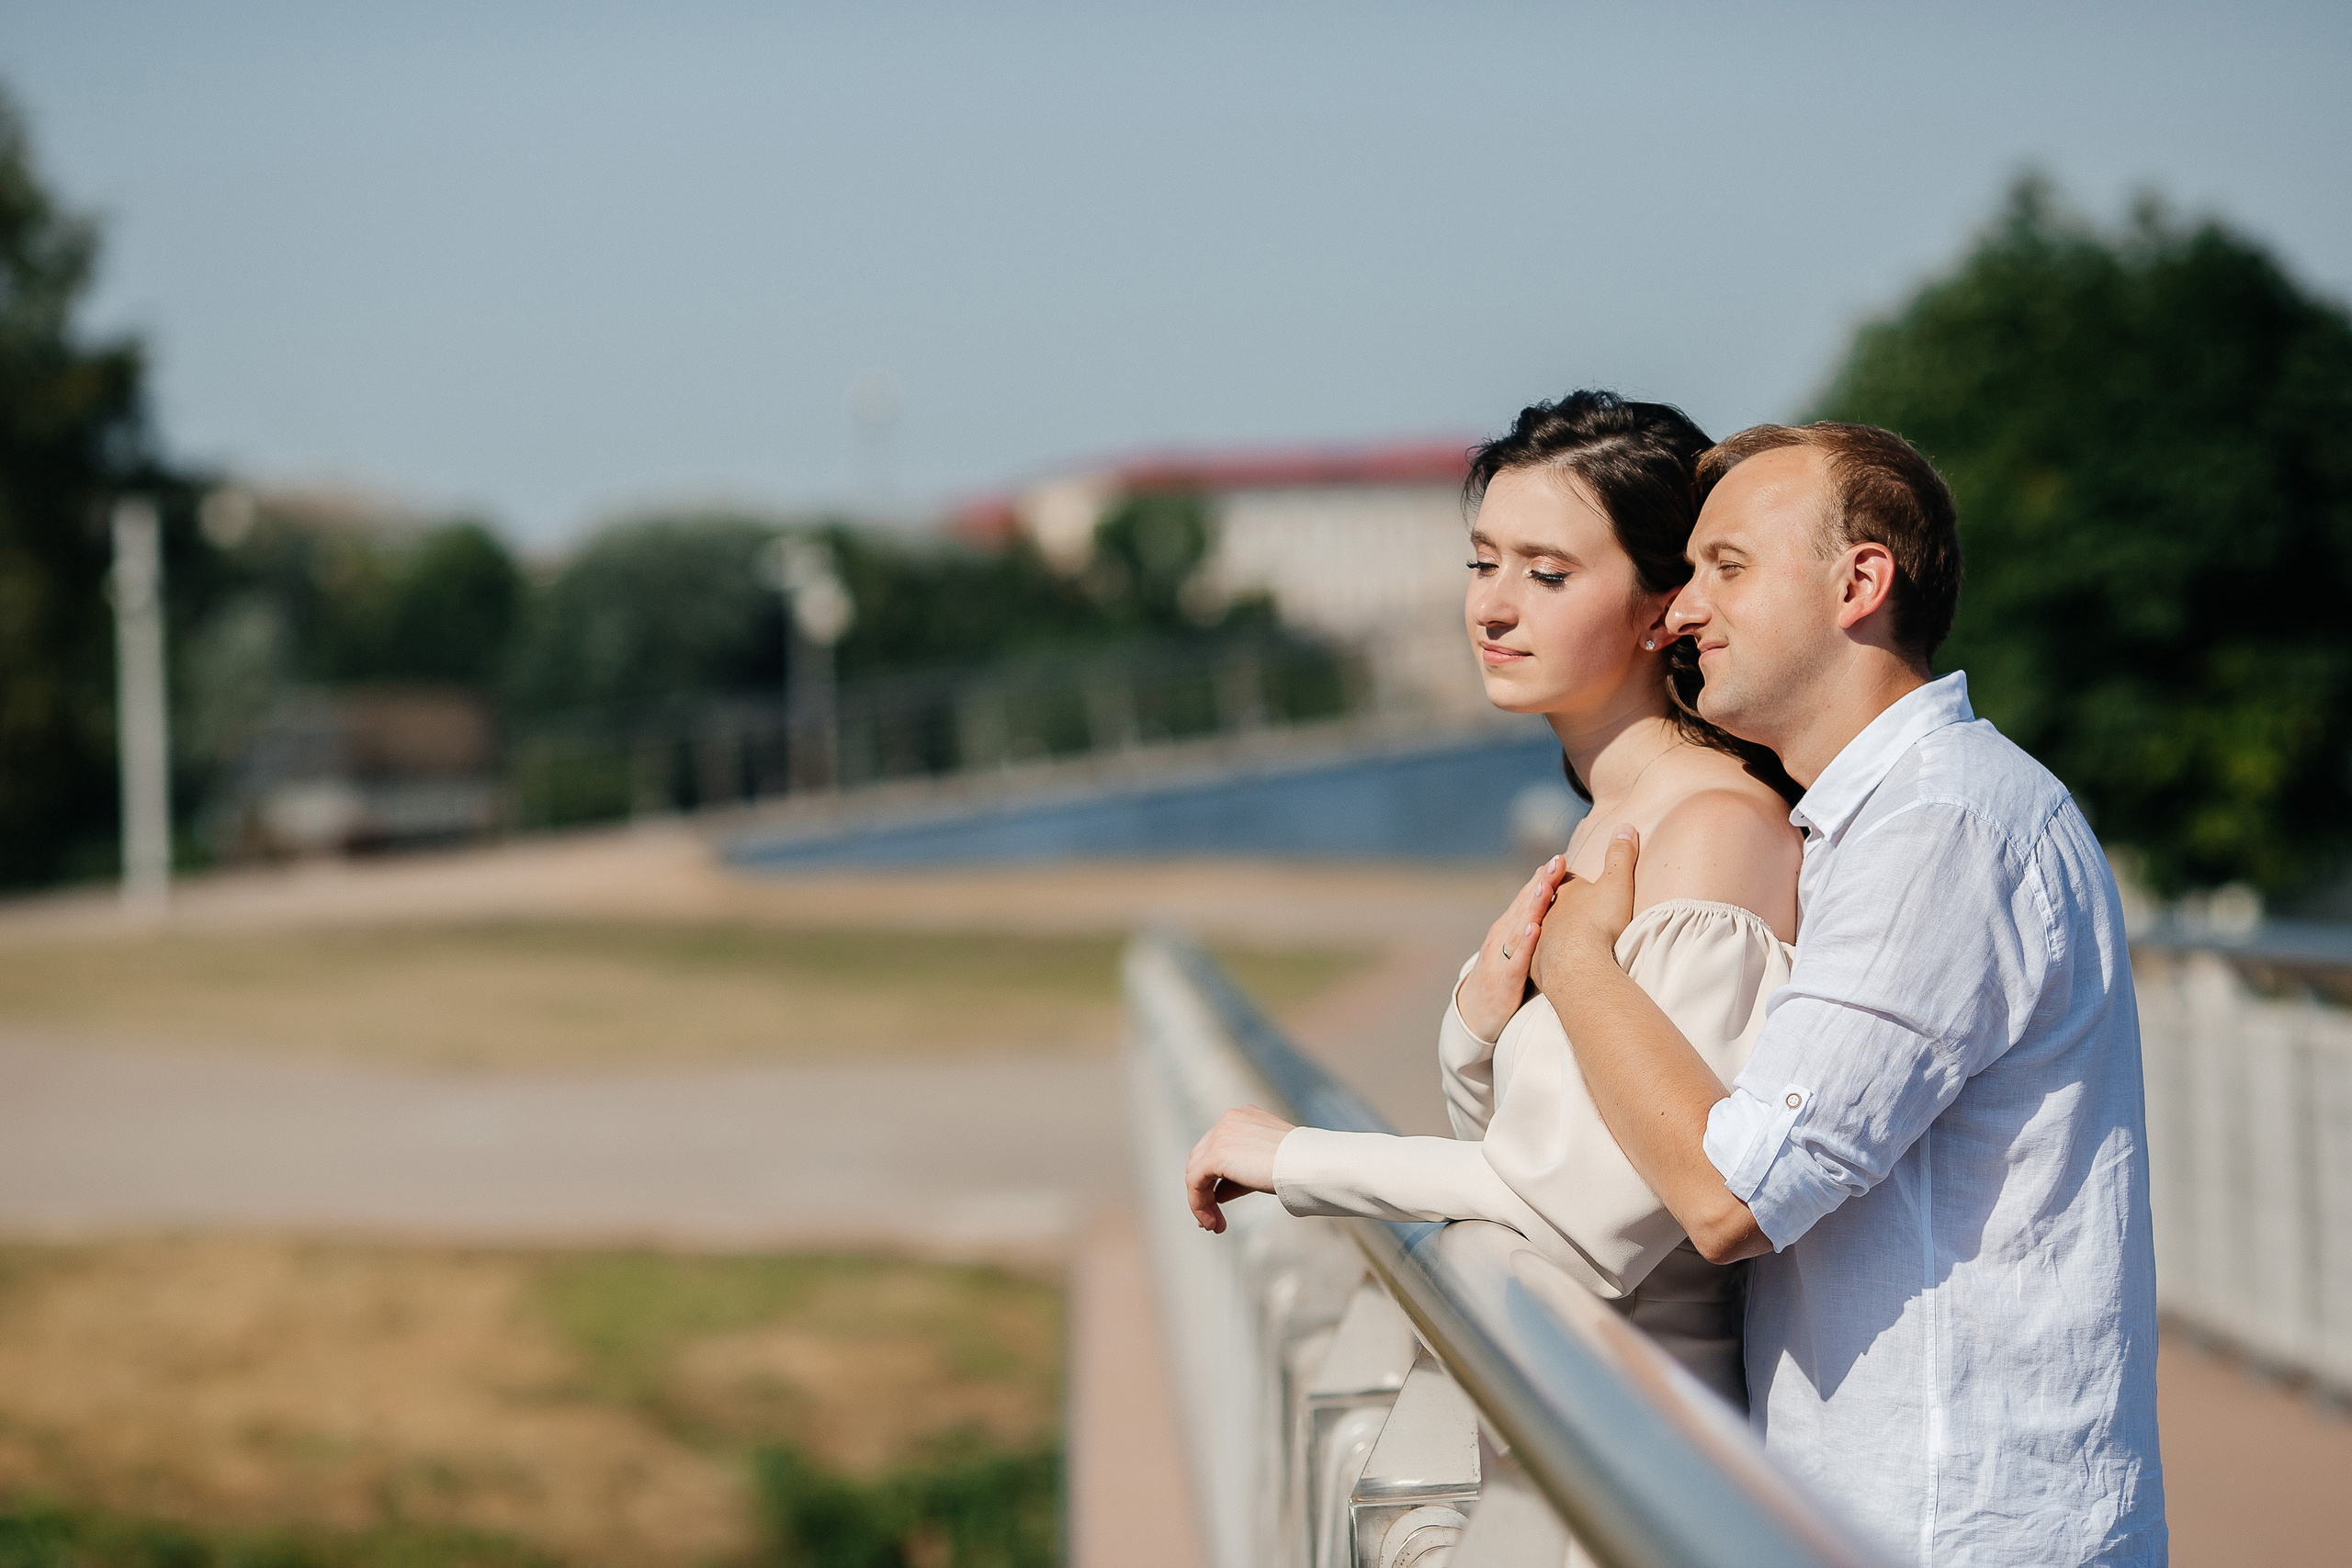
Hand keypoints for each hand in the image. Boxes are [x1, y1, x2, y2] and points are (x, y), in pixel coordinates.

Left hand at [1184, 1105, 1294, 1233]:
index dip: (1213, 1178)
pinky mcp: (1215, 1154)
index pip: (1216, 1147)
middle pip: (1202, 1158)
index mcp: (1243, 1117)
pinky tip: (1212, 1222)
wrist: (1310, 1164)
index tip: (1218, 1204)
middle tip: (1213, 1219)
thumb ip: (1237, 1176)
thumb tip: (1215, 1196)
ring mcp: (1221, 1134)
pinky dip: (1198, 1204)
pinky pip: (1195, 1182)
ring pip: (1195, 1172)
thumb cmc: (1299, 1167)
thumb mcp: (1264, 1166)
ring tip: (1214, 1225)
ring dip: (1201, 1202)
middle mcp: (1229, 1120)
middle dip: (1204, 1191)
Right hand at [1458, 854, 1569, 1039]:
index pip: (1526, 899)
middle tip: (1558, 860)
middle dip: (1541, 882)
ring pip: (1518, 927)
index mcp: (1507, 929)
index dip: (1542, 878)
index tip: (1559, 857)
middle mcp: (1501, 937)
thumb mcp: (1515, 952)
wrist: (1472, 1015)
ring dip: (1532, 905)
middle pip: (1523, 905)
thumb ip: (1531, 932)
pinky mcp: (1504, 981)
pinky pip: (1516, 960)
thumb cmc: (1500, 981)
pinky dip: (1524, 943)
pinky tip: (1534, 929)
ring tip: (1547, 885)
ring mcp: (1500, 958)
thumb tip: (1558, 914)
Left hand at [1530, 825, 1640, 994]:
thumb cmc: (1598, 922)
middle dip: (1554, 902)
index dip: (1570, 878)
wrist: (1576, 964)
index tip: (1573, 876)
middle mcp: (1543, 911)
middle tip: (1559, 902)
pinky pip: (1540, 959)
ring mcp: (1537, 939)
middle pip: (1549, 903)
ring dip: (1548, 929)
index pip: (1565, 880)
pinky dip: (1546, 957)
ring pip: (1541, 930)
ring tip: (1553, 931)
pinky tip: (1551, 963)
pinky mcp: (1536, 965)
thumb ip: (1620, 855)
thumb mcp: (1616, 883)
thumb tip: (1625, 825)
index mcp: (1561, 891)